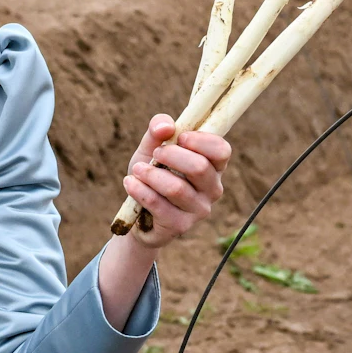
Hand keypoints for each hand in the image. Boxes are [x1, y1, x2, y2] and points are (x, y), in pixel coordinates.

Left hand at [122, 115, 231, 249]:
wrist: (138, 213)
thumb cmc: (153, 173)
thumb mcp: (152, 147)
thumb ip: (158, 129)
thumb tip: (165, 127)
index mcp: (214, 166)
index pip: (222, 150)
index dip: (200, 140)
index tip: (179, 137)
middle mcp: (213, 189)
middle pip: (199, 167)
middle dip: (171, 155)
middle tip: (156, 153)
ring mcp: (199, 210)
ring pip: (176, 188)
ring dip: (151, 174)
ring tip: (137, 169)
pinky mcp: (180, 225)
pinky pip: (158, 204)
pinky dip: (139, 190)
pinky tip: (130, 183)